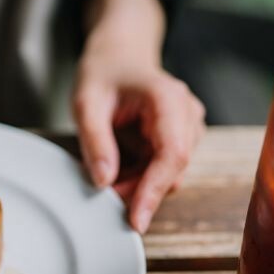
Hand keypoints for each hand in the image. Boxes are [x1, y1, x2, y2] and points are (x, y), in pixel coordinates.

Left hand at [72, 0, 204, 233]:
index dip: (153, 191)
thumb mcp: (86, 103)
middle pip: (173, 170)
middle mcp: (187, 114)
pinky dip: (139, 177)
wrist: (119, 53)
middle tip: (101, 195)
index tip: (135, 220)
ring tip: (104, 173)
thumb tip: (104, 182)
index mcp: (168, 99)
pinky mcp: (180, 138)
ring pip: (169, 175)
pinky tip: (116, 167)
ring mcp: (187, 127)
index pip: (172, 155)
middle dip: (139, 191)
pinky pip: (162, 170)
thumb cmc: (103, 72)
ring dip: (137, 185)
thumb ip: (95, 141)